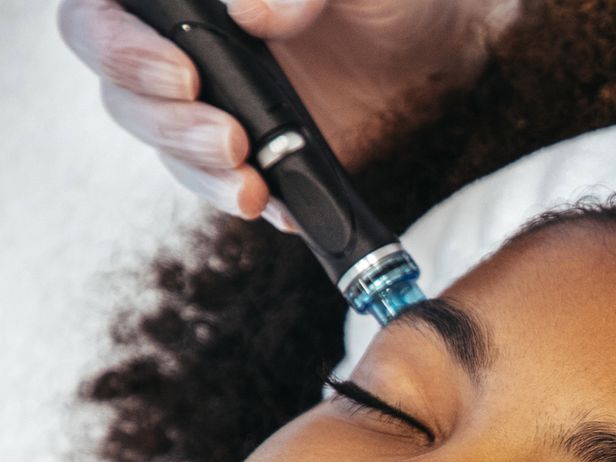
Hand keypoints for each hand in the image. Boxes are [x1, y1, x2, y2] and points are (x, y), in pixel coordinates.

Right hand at [58, 0, 514, 226]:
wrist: (431, 45)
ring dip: (196, 166)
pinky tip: (277, 207)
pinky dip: (241, 197)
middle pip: (118, 81)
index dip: (116, 40)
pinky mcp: (244, 147)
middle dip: (161, 116)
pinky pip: (217, 179)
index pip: (104, 8)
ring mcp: (207, 97)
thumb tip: (247, 9)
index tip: (181, 71)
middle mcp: (177, 38)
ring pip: (160, 138)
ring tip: (249, 181)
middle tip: (226, 136)